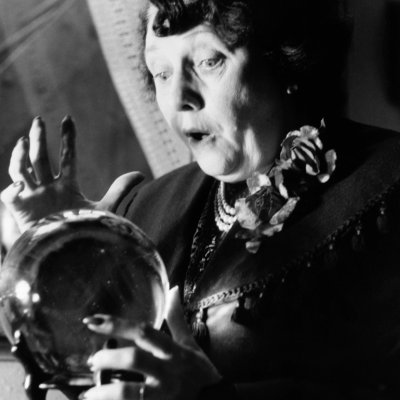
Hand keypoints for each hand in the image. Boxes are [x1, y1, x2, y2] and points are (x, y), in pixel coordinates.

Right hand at [1, 116, 143, 232]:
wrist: (70, 254)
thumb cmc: (86, 232)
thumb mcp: (105, 207)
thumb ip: (120, 189)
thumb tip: (142, 174)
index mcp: (68, 186)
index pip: (66, 157)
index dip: (67, 138)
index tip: (68, 119)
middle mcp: (49, 188)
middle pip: (41, 157)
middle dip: (39, 138)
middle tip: (39, 119)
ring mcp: (33, 197)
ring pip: (21, 168)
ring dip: (20, 154)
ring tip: (25, 140)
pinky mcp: (20, 209)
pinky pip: (10, 194)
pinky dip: (12, 188)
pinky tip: (20, 186)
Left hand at [81, 287, 221, 399]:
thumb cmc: (199, 370)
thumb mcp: (190, 344)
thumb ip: (176, 318)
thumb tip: (173, 289)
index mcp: (174, 350)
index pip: (144, 331)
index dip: (117, 325)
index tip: (93, 321)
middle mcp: (169, 370)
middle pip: (134, 359)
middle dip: (108, 358)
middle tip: (92, 360)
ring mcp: (164, 395)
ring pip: (129, 392)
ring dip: (105, 392)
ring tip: (89, 393)